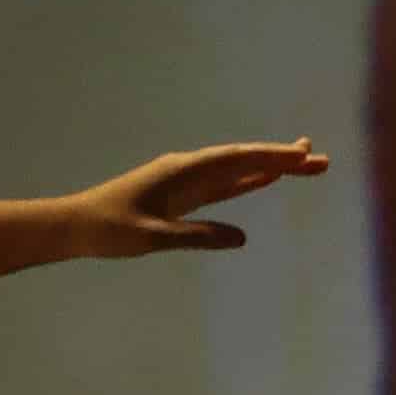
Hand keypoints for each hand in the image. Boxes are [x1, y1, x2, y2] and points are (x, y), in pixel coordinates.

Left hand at [60, 138, 328, 259]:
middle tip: (320, 159)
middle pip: (243, 160)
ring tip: (303, 162)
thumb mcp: (152, 237)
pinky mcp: (182, 194)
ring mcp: (186, 180)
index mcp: (182, 173)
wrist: (75, 225)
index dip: (271, 158)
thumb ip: (196, 236)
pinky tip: (266, 179)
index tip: (303, 157)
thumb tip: (241, 238)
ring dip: (269, 166)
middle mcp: (187, 170)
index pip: (236, 161)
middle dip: (281, 159)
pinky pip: (223, 183)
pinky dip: (248, 179)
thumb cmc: (108, 230)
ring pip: (236, 170)